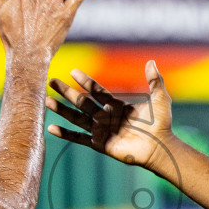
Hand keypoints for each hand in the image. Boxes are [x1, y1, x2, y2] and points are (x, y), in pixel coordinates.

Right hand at [46, 60, 174, 171]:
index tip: (73, 72)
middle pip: (82, 102)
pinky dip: (65, 134)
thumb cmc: (162, 124)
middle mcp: (106, 117)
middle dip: (67, 92)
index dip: (85, 81)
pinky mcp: (100, 144)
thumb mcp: (160, 98)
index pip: (97, 91)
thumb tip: (151, 61)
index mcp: (117, 106)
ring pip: (77, 118)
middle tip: (51, 81)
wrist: (160, 147)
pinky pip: (79, 138)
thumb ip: (154, 80)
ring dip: (62, 110)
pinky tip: (51, 128)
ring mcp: (102, 131)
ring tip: (46, 100)